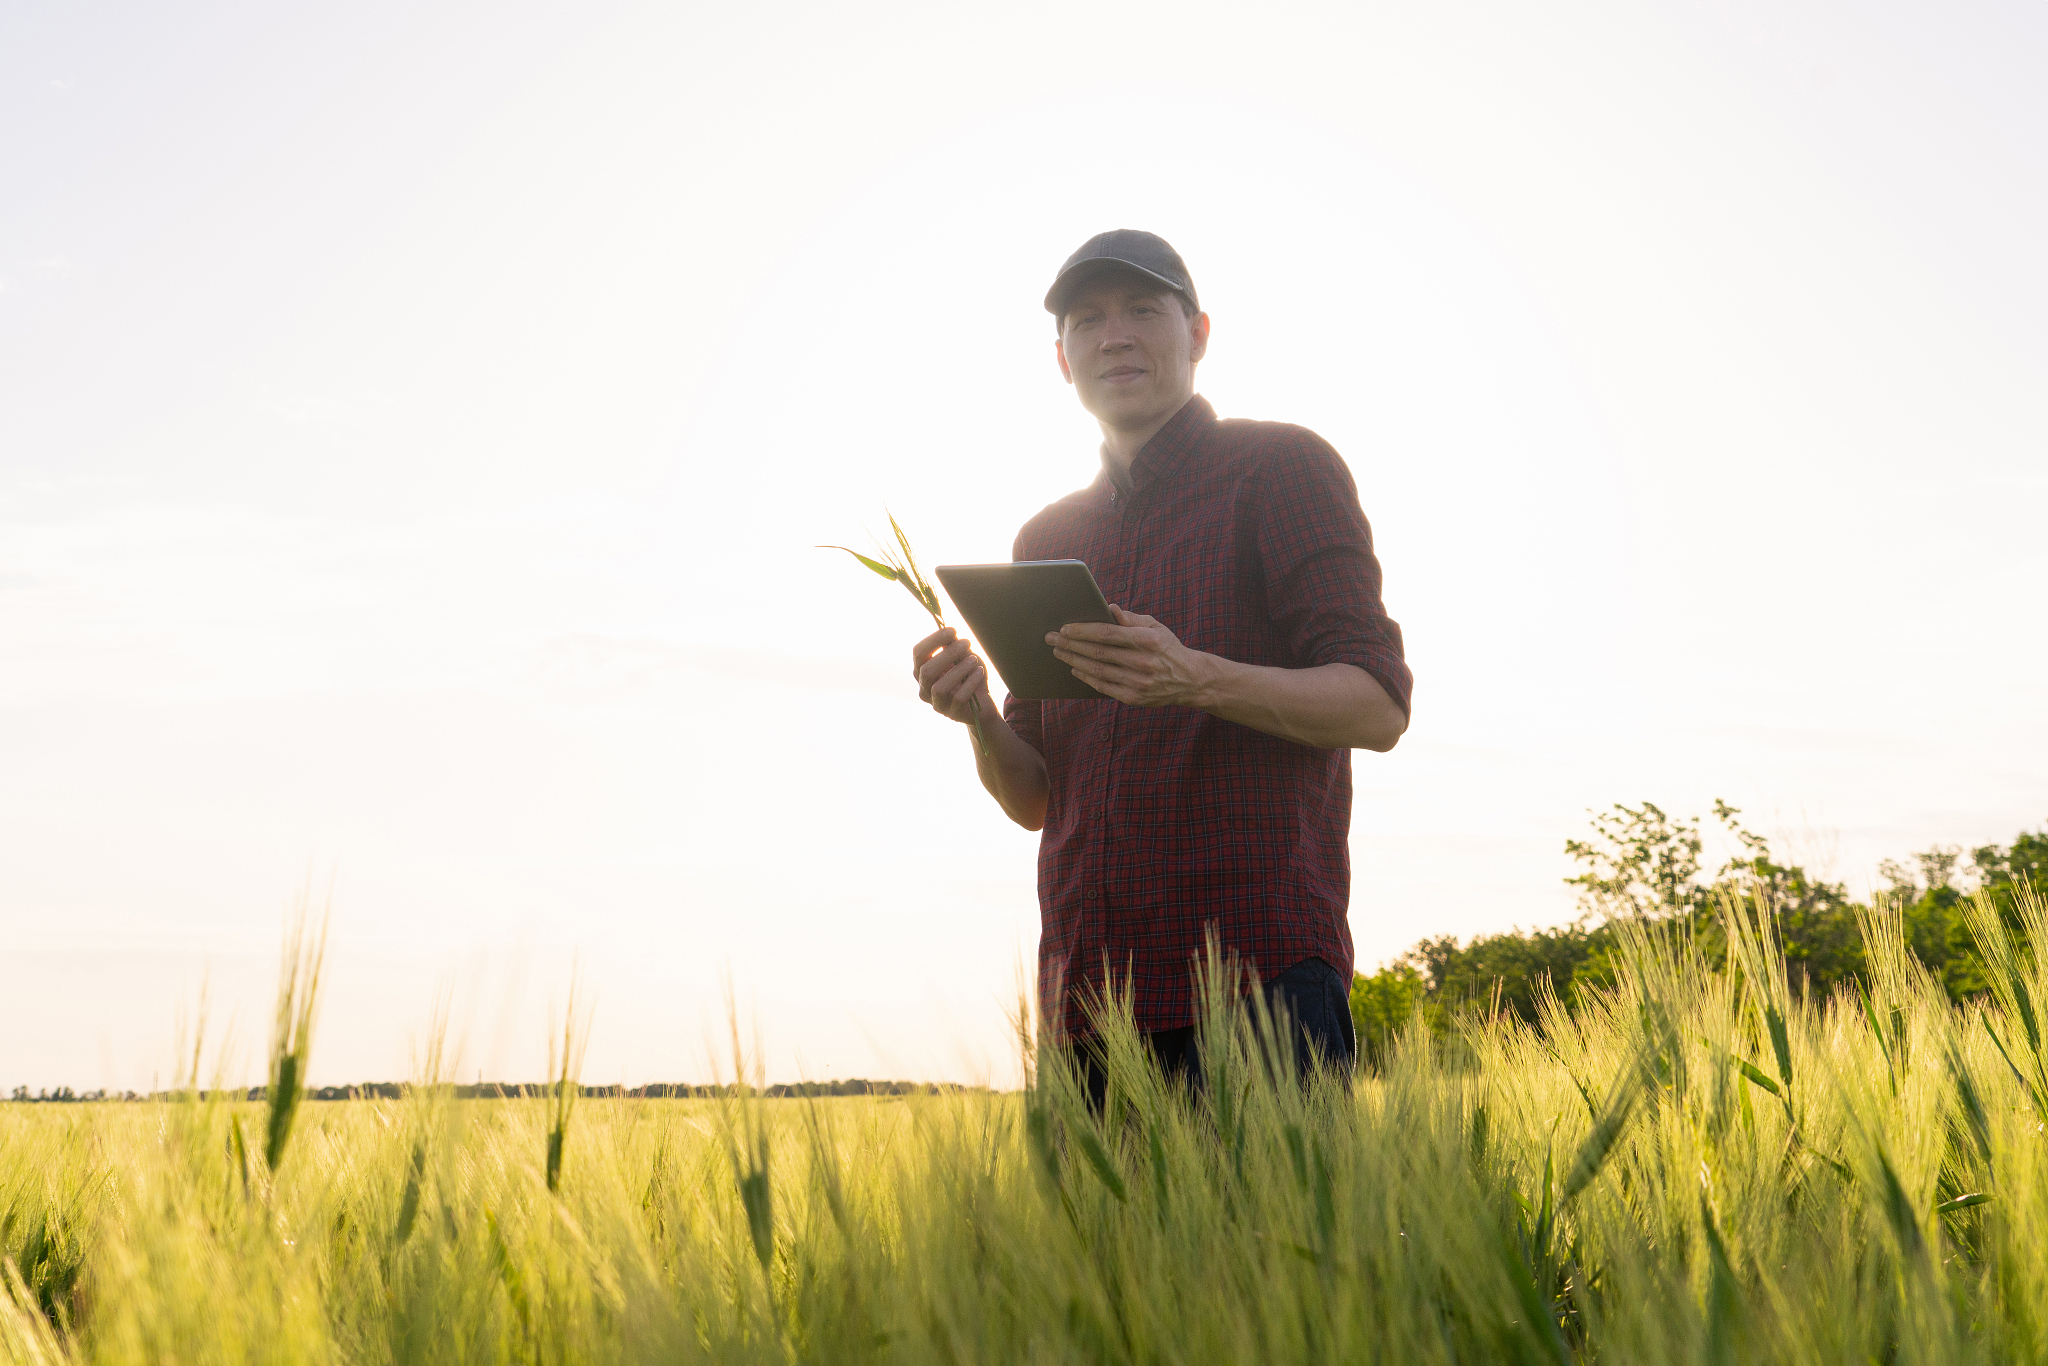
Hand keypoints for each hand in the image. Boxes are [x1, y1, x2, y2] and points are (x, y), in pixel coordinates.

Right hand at [912, 626, 991, 724]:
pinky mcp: (953, 714)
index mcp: (923, 671)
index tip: (952, 630)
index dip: (933, 640)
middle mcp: (925, 689)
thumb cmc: (969, 677)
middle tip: (967, 642)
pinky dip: (971, 682)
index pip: (918, 653)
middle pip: (926, 670)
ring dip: (959, 670)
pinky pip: (959, 698)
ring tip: (974, 660)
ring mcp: (937, 704)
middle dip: (947, 654)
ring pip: (940, 687)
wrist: (983, 704)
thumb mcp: (963, 658)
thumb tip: (950, 634)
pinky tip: (980, 672)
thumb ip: (954, 647)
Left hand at [1047, 606, 1216, 707]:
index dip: (1083, 631)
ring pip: (1098, 670)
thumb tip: (1109, 608)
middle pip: (1098, 652)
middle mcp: (1143, 662)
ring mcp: (1138, 682)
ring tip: (1059, 652)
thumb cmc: (1167, 648)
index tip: (1065, 628)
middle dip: (1071, 645)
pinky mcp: (1134, 698)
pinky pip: (1104, 686)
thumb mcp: (1156, 627)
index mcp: (1148, 640)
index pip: (1107, 634)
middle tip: (1052, 639)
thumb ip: (1131, 618)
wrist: (1190, 679)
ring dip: (1074, 660)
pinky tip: (1075, 668)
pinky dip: (1087, 677)